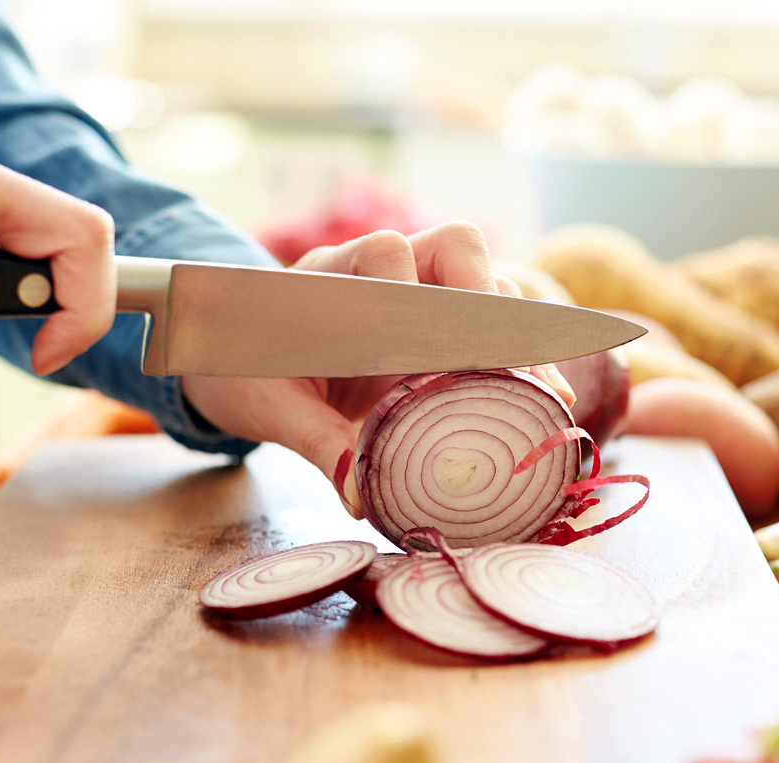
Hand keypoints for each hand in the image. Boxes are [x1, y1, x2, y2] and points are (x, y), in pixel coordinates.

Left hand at [181, 222, 574, 515]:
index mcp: (329, 274)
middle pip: (456, 249)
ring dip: (514, 333)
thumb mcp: (270, 408)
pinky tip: (540, 396)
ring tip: (545, 392)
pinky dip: (515, 354)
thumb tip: (362, 498)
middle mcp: (379, 268)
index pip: (384, 253)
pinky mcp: (434, 322)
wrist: (233, 355)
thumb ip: (317, 443)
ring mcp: (413, 289)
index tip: (438, 353)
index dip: (418, 295)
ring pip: (483, 282)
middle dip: (493, 304)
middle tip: (522, 368)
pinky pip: (486, 320)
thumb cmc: (244, 371)